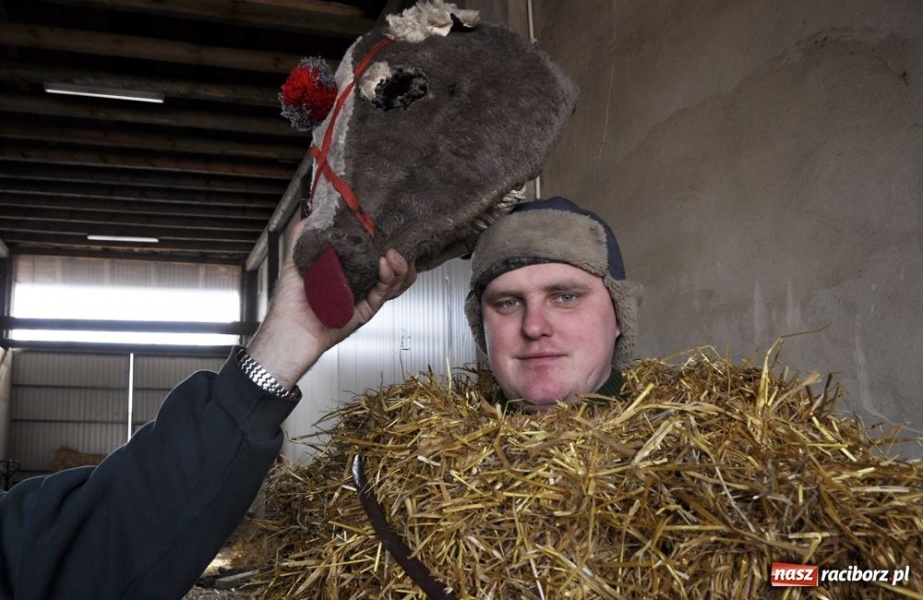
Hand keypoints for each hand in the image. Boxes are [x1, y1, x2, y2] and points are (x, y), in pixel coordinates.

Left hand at [247, 223, 416, 389]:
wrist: (289, 329)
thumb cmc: (289, 301)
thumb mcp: (296, 258)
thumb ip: (305, 235)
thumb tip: (314, 212)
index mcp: (345, 271)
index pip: (372, 254)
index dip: (384, 243)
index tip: (389, 230)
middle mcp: (357, 284)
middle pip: (390, 269)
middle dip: (401, 256)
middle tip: (400, 243)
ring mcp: (362, 298)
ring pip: (393, 282)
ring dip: (398, 267)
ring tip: (394, 254)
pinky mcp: (365, 311)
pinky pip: (382, 294)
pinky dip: (387, 279)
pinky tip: (385, 265)